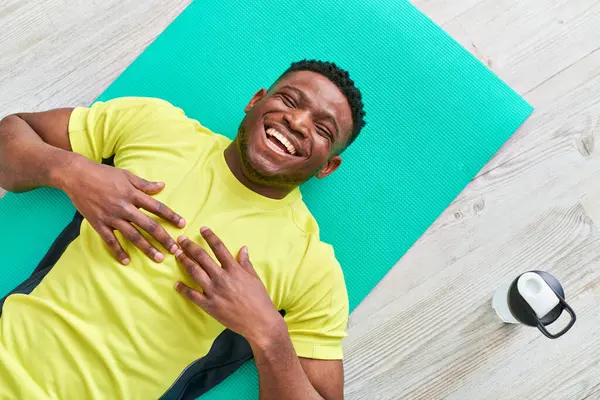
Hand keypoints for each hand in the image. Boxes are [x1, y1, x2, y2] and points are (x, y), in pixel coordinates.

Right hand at [61, 156, 185, 263]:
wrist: (76, 175)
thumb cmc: (103, 173)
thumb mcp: (126, 175)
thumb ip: (144, 184)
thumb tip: (162, 186)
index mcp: (133, 194)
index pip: (157, 207)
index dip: (171, 216)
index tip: (182, 225)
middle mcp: (124, 207)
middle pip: (148, 225)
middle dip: (163, 238)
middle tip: (175, 250)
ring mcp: (111, 217)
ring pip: (133, 235)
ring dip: (147, 248)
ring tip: (158, 258)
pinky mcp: (98, 223)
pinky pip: (110, 241)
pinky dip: (118, 251)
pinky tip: (126, 261)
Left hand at [175, 227, 284, 344]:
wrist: (259, 322)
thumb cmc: (260, 299)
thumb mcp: (254, 278)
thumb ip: (246, 263)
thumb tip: (243, 248)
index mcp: (234, 269)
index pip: (219, 248)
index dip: (210, 237)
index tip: (202, 229)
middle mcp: (222, 277)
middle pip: (202, 257)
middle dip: (190, 246)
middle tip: (181, 239)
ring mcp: (214, 291)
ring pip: (195, 272)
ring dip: (184, 261)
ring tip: (177, 254)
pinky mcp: (209, 305)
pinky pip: (192, 295)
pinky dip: (183, 289)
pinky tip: (176, 284)